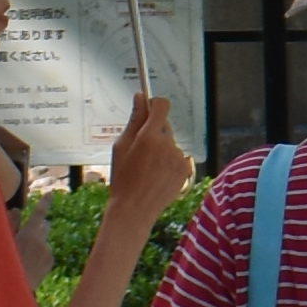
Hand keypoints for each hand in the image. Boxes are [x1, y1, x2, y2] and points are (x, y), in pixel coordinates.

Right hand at [107, 93, 190, 208]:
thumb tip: (140, 97)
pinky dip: (170, 162)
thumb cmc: (122, 178)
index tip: (148, 109)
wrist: (134, 209)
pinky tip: (157, 176)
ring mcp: (179, 158)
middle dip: (154, 132)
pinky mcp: (186, 169)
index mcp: (149, 136)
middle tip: (141, 150)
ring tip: (148, 168)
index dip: (154, 105)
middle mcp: (168, 144)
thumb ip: (134, 120)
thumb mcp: (121, 147)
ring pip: (171, 144)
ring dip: (162, 149)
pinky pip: (178, 158)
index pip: (162, 105)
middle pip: (165, 126)